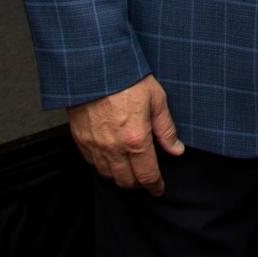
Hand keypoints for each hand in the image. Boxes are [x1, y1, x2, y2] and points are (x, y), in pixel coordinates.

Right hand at [67, 74, 183, 195]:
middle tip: (146, 177)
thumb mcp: (157, 99)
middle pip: (126, 181)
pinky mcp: (80, 140)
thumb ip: (166, 129)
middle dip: (138, 183)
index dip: (155, 186)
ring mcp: (95, 146)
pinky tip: (111, 156)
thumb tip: (176, 149)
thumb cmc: (128, 78)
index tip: (158, 189)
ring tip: (130, 168)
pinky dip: (103, 165)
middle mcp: (114, 148)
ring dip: (120, 176)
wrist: (95, 67)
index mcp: (136, 140)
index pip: (147, 175)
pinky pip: (92, 163)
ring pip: (108, 175)